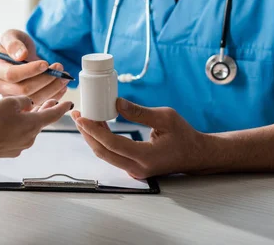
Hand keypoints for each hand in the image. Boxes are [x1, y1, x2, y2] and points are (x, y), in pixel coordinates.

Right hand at [0, 29, 69, 104]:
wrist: (20, 54)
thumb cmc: (15, 44)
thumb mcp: (12, 36)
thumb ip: (13, 43)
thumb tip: (20, 55)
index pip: (12, 75)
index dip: (30, 71)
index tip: (45, 64)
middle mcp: (0, 86)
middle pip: (24, 90)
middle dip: (45, 80)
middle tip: (59, 68)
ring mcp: (11, 96)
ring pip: (34, 99)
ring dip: (52, 88)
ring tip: (64, 77)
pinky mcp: (23, 103)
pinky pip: (40, 103)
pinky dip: (54, 95)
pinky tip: (62, 86)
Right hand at [0, 96, 73, 158]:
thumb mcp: (9, 102)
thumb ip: (23, 100)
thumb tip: (27, 103)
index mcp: (34, 123)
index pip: (54, 114)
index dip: (63, 108)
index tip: (70, 104)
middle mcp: (31, 137)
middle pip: (41, 121)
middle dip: (45, 110)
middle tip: (51, 100)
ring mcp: (21, 145)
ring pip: (29, 128)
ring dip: (30, 118)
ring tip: (27, 108)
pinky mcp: (11, 150)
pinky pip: (19, 135)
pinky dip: (18, 127)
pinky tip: (10, 121)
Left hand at [71, 98, 210, 178]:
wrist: (196, 155)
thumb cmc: (184, 135)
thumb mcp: (166, 117)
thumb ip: (140, 112)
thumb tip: (116, 103)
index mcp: (146, 156)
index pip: (112, 144)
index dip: (94, 130)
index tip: (82, 118)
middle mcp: (138, 168)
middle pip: (103, 152)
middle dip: (87, 134)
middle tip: (77, 116)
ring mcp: (135, 170)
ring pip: (106, 155)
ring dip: (93, 137)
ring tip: (84, 120)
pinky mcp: (133, 168)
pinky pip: (112, 155)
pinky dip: (102, 141)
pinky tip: (98, 127)